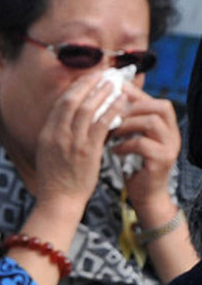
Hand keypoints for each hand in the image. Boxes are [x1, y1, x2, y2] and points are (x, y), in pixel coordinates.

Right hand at [29, 69, 126, 216]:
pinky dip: (112, 110)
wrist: (58, 201)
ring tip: (114, 84)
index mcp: (46, 135)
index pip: (61, 104)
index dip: (76, 87)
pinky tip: (121, 103)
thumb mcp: (49, 153)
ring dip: (103, 93)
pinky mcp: (87, 151)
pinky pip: (102, 124)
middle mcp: (57, 135)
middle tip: (103, 74)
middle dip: (89, 84)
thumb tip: (72, 118)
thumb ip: (58, 135)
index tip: (89, 79)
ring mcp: (72, 143)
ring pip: (88, 108)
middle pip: (73, 100)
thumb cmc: (56, 180)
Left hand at [110, 81, 183, 214]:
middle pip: (160, 106)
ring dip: (128, 124)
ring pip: (152, 122)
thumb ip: (130, 121)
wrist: (145, 194)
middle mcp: (172, 133)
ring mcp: (169, 146)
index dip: (137, 94)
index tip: (116, 89)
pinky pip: (143, 144)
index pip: (156, 101)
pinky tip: (114, 150)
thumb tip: (114, 98)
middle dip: (133, 107)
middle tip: (113, 113)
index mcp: (166, 125)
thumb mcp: (133, 138)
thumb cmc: (134, 164)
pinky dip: (125, 144)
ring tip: (112, 131)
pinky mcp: (161, 160)